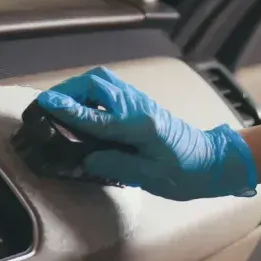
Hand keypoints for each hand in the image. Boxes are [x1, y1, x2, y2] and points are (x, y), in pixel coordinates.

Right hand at [35, 66, 257, 200]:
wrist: (214, 163)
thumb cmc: (187, 174)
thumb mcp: (152, 178)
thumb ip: (117, 166)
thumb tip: (88, 158)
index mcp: (141, 126)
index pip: (97, 117)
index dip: (69, 112)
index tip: (46, 106)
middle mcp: (140, 108)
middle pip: (98, 84)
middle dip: (69, 91)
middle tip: (48, 105)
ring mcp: (141, 103)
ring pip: (104, 82)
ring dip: (79, 89)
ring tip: (61, 104)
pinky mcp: (142, 105)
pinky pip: (111, 90)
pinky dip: (90, 94)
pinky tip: (82, 108)